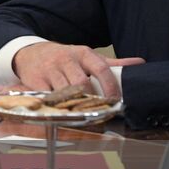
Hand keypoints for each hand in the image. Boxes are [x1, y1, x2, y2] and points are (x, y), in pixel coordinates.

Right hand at [11, 41, 144, 100]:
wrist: (30, 53)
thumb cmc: (63, 58)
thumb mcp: (86, 56)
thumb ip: (111, 63)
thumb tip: (139, 63)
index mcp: (82, 53)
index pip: (101, 68)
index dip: (110, 86)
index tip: (116, 100)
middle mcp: (66, 59)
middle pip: (82, 82)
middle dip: (92, 99)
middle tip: (99, 112)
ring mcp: (50, 70)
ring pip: (65, 91)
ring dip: (75, 105)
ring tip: (84, 115)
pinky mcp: (35, 81)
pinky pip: (48, 97)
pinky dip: (57, 106)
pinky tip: (63, 111)